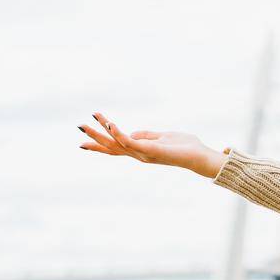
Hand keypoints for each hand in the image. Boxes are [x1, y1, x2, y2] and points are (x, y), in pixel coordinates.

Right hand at [77, 112, 220, 175]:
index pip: (117, 148)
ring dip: (100, 132)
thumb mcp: (163, 137)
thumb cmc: (186, 147)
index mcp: (141, 151)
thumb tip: (132, 133)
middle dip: (95, 139)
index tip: (83, 142)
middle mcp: (139, 155)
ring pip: (116, 144)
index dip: (100, 144)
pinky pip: (129, 141)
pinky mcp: (150, 150)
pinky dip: (118, 132)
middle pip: (112, 147)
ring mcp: (143, 154)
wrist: (200, 156)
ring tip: (86, 123)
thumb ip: (147, 135)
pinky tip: (109, 123)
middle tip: (79, 128)